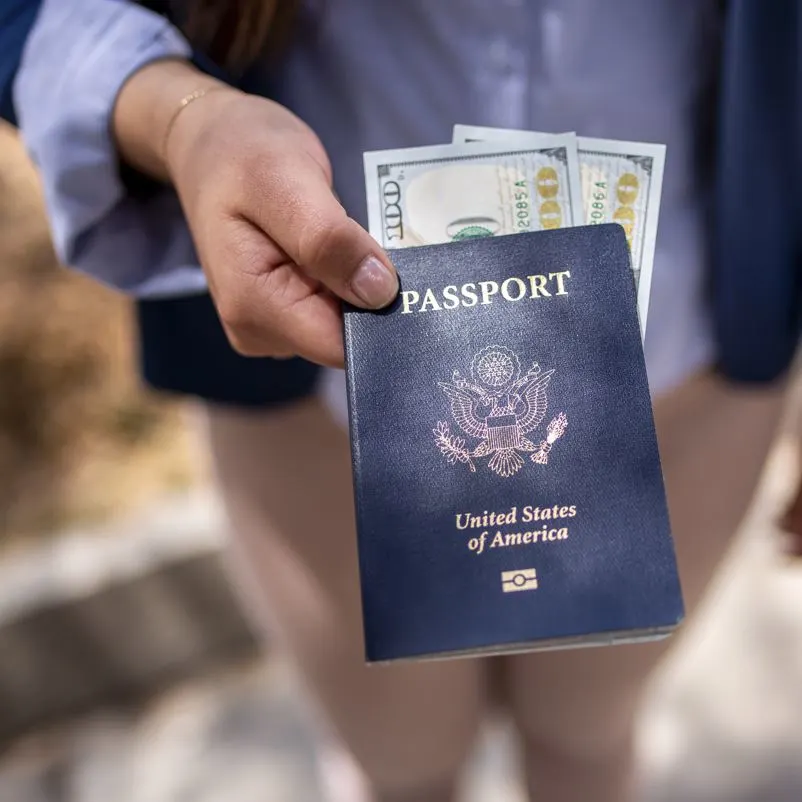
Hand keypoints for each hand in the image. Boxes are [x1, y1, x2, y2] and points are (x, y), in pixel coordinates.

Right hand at [114, 62, 397, 366]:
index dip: (381, 319)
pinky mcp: (283, 314)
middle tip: (393, 249)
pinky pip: (334, 313)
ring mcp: (270, 327)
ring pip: (343, 326)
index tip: (414, 284)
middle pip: (344, 339)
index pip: (339, 344)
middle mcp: (258, 330)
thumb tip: (379, 293)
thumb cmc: (244, 153)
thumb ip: (328, 239)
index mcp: (252, 305)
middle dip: (374, 301)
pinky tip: (349, 254)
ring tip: (364, 244)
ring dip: (364, 291)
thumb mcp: (286, 181)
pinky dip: (351, 286)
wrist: (214, 146)